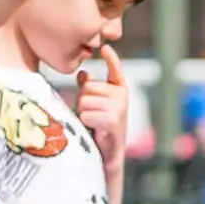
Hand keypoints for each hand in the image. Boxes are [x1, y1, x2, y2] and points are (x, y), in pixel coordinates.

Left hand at [75, 49, 130, 174]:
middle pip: (88, 87)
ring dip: (84, 113)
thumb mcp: (92, 105)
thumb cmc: (97, 129)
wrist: (106, 155)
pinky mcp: (114, 120)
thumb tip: (82, 73)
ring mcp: (120, 108)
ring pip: (85, 100)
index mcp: (119, 90)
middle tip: (92, 116)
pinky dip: (86, 122)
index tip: (106, 48)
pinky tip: (95, 130)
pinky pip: (87, 113)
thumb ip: (88, 89)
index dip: (111, 59)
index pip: (115, 71)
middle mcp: (122, 96)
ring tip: (93, 124)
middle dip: (83, 101)